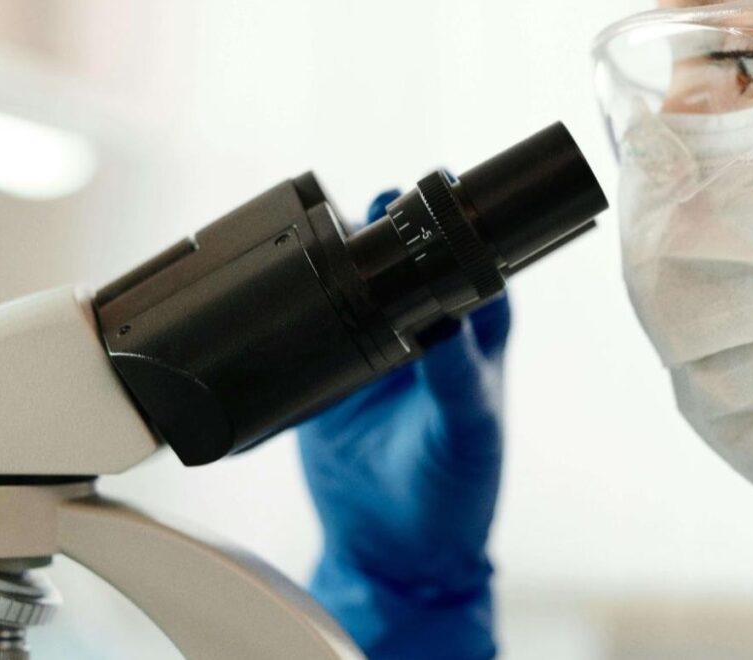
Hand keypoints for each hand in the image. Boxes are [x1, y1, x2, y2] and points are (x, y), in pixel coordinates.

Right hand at [297, 190, 508, 658]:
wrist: (393, 554)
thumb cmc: (455, 494)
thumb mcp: (466, 430)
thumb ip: (456, 377)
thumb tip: (446, 320)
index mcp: (472, 338)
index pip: (467, 261)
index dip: (450, 223)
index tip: (426, 194)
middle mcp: (423, 335)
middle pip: (403, 261)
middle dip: (384, 227)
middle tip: (370, 206)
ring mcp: (371, 354)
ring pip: (354, 286)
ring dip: (339, 258)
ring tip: (324, 231)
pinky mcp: (325, 380)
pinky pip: (308, 331)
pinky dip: (294, 310)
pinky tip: (281, 286)